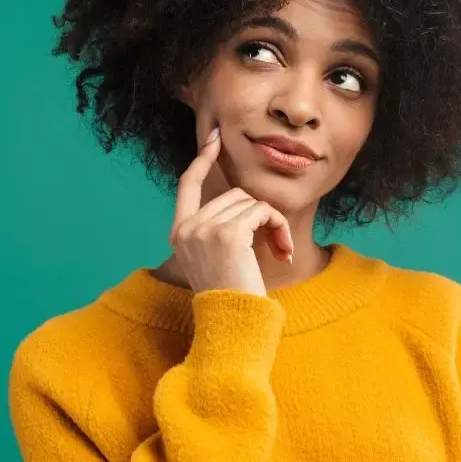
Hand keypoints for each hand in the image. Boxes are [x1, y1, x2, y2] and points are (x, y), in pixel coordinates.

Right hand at [169, 125, 293, 296]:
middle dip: (258, 214)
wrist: (233, 322)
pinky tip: (281, 251)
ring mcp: (204, 229)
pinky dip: (278, 227)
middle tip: (274, 243)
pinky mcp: (228, 233)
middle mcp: (187, 228)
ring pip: (250, 202)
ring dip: (271, 223)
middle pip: (233, 194)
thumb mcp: (214, 259)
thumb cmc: (231, 296)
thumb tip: (238, 199)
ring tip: (277, 251)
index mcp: (178, 233)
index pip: (186, 184)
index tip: (214, 139)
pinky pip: (263, 211)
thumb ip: (216, 229)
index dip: (201, 160)